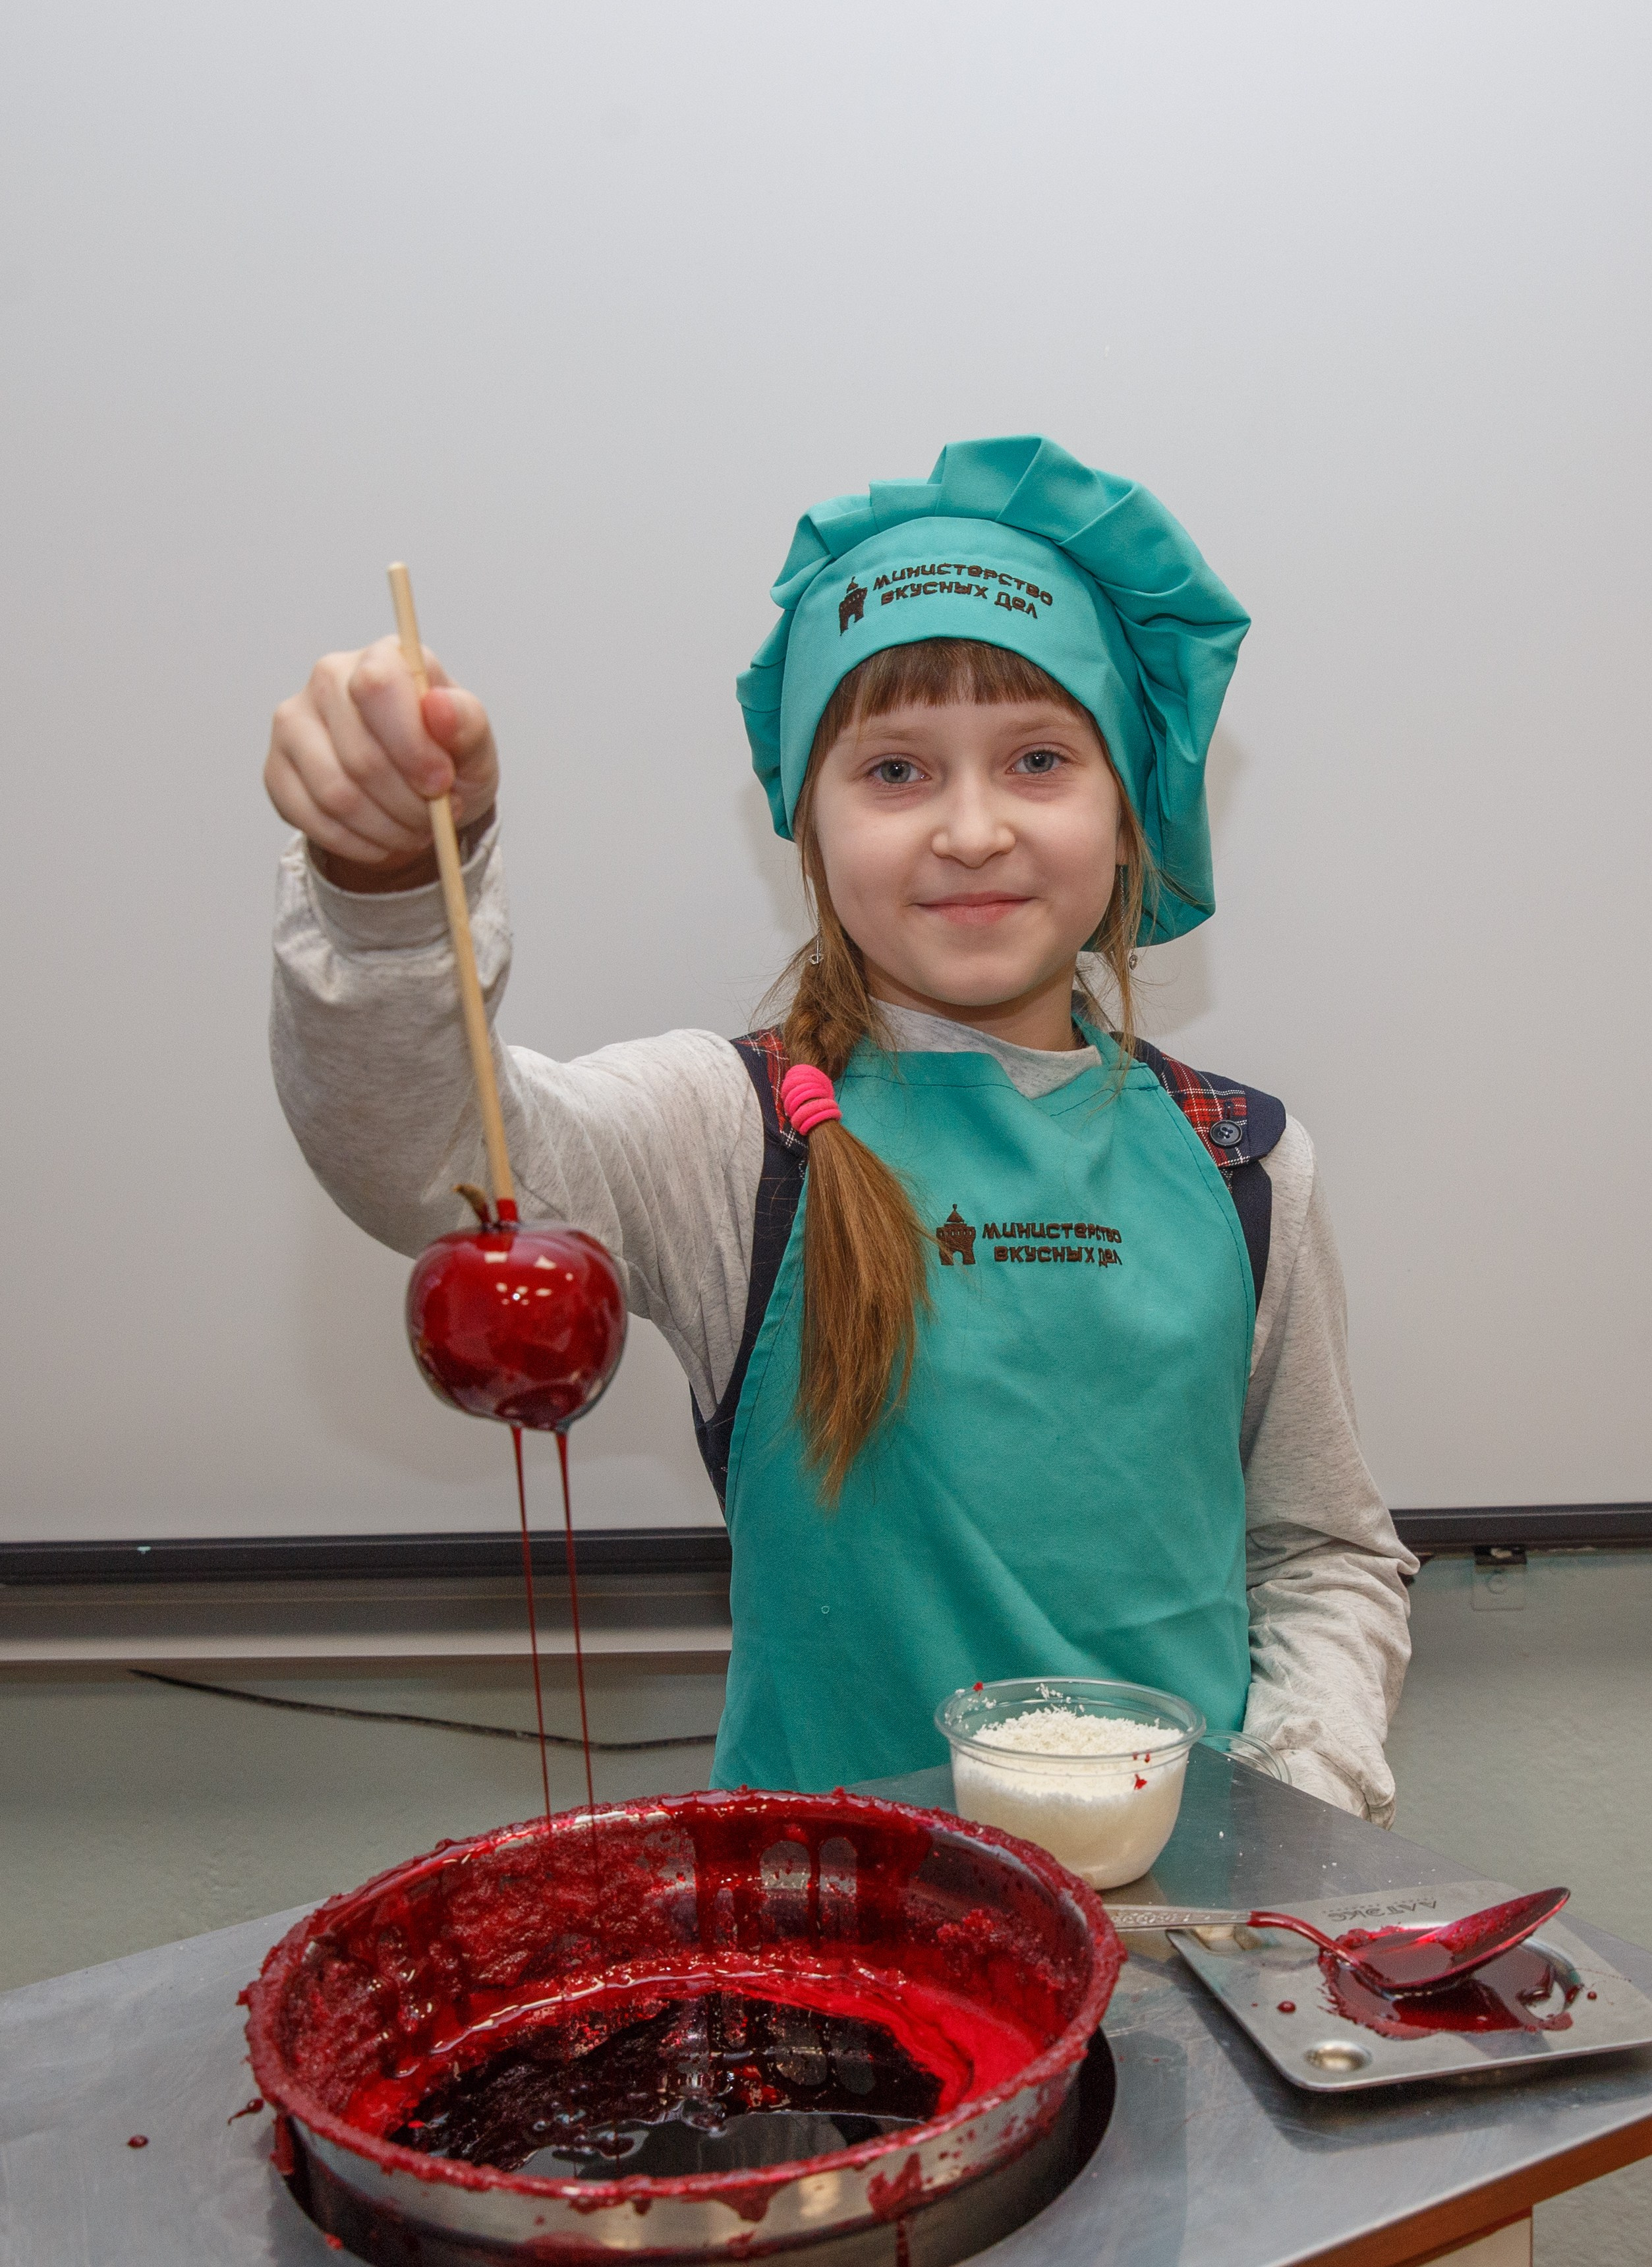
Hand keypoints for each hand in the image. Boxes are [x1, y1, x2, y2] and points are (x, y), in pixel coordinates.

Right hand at [265, 637, 498, 889]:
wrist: (418, 790)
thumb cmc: (447, 756)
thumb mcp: (475, 744)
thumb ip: (467, 723)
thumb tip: (439, 705)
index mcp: (381, 657)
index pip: (377, 687)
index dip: (412, 746)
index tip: (443, 782)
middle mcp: (328, 678)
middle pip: (360, 755)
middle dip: (409, 803)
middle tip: (434, 818)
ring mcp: (294, 723)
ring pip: (335, 794)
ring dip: (386, 829)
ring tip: (413, 829)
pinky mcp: (276, 770)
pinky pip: (313, 820)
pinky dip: (357, 844)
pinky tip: (382, 839)